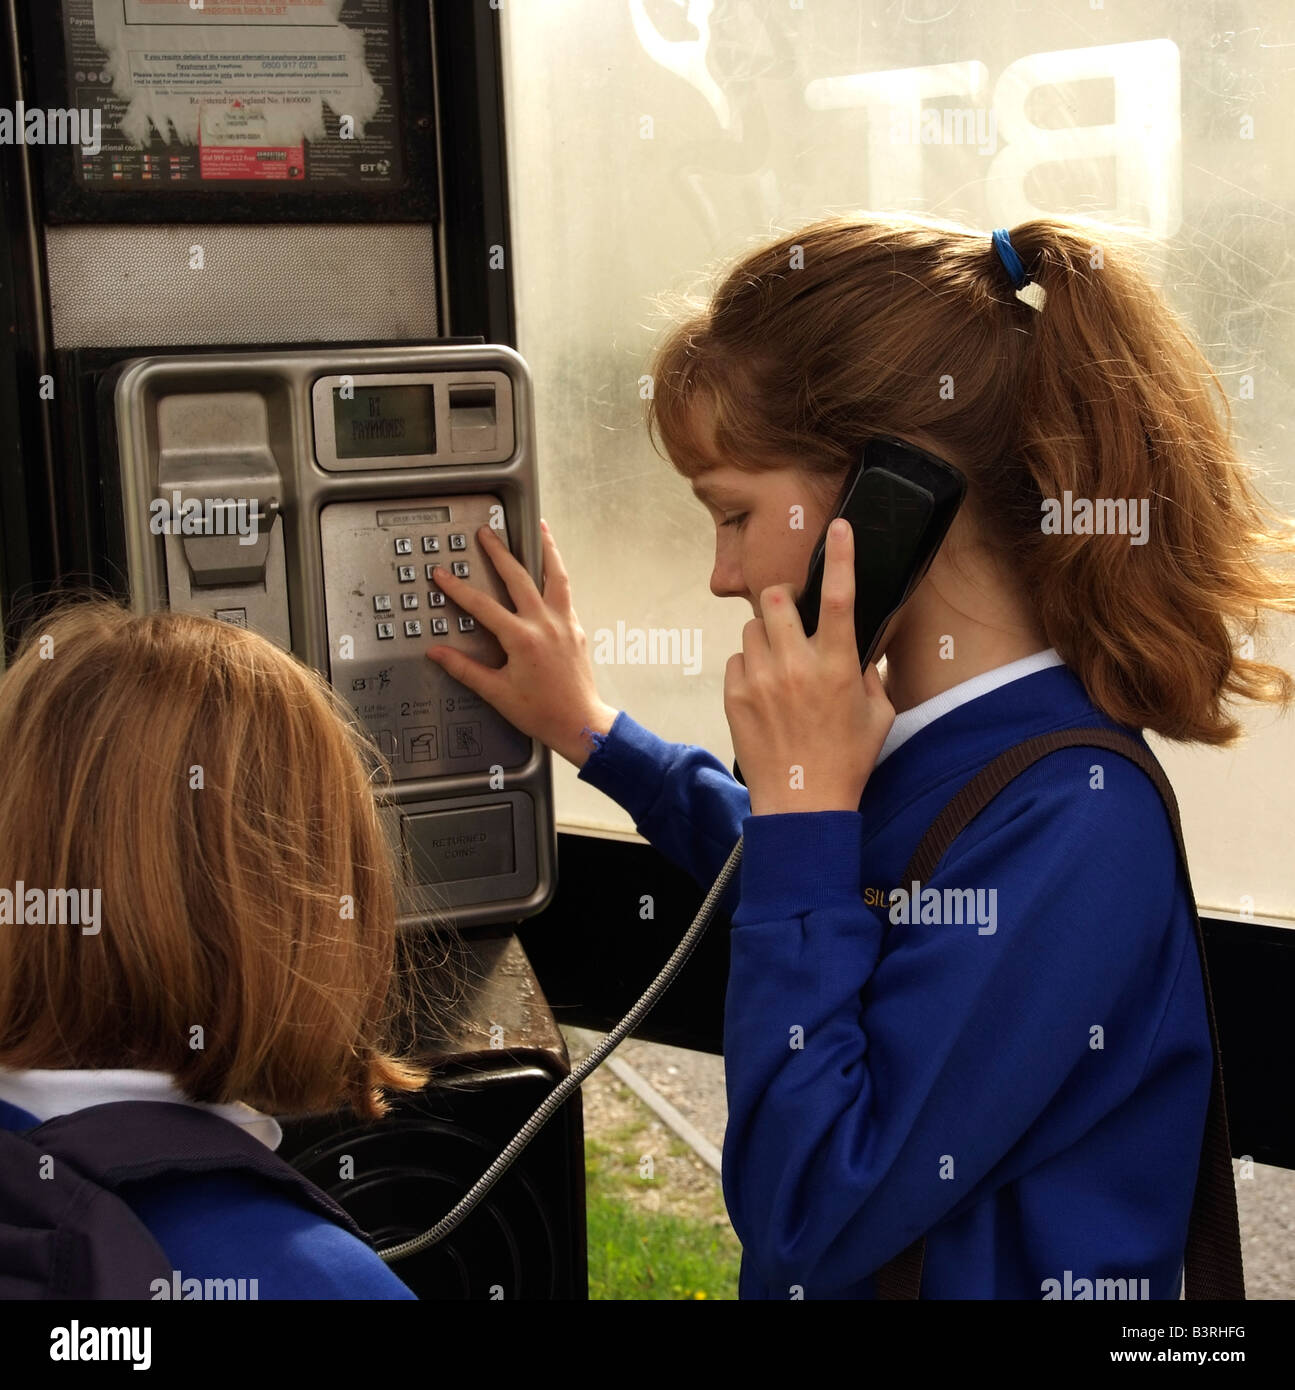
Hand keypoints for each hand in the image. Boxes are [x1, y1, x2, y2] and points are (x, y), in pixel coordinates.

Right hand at [424, 521, 615, 767]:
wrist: (579, 723)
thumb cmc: (542, 712)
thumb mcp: (496, 692)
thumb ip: (465, 669)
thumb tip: (438, 653)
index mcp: (523, 639)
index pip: (482, 605)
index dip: (458, 588)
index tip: (443, 574)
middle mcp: (546, 624)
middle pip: (519, 577)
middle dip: (499, 552)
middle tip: (486, 534)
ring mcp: (565, 623)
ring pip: (555, 575)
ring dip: (546, 548)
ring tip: (539, 527)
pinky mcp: (576, 628)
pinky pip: (566, 591)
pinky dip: (557, 573)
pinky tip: (551, 567)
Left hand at [724, 518, 894, 815]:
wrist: (802, 804)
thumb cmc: (847, 762)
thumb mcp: (878, 715)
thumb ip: (870, 674)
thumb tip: (859, 650)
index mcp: (838, 666)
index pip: (842, 596)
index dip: (841, 555)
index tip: (839, 526)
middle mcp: (797, 666)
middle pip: (775, 598)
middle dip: (783, 598)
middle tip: (793, 614)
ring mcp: (761, 680)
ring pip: (752, 628)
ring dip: (766, 635)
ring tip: (779, 664)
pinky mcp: (735, 696)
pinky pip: (737, 660)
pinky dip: (749, 667)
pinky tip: (764, 693)